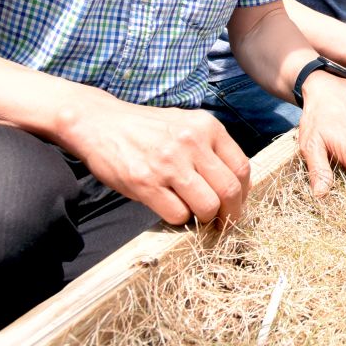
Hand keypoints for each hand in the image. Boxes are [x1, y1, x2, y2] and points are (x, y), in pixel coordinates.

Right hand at [56, 99, 249, 225]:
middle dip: (231, 214)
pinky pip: (177, 214)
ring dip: (205, 219)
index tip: (237, 205)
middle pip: (229, 190)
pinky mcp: (145, 183)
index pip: (242, 167)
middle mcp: (192, 143)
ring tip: (196, 217)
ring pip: (207, 206)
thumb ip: (210, 148)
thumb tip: (234, 185)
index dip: (244, 193)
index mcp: (207, 127)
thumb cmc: (146, 129)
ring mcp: (169, 164)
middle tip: (223, 223)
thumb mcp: (186, 125)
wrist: (100, 123)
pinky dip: (179, 219)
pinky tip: (171, 209)